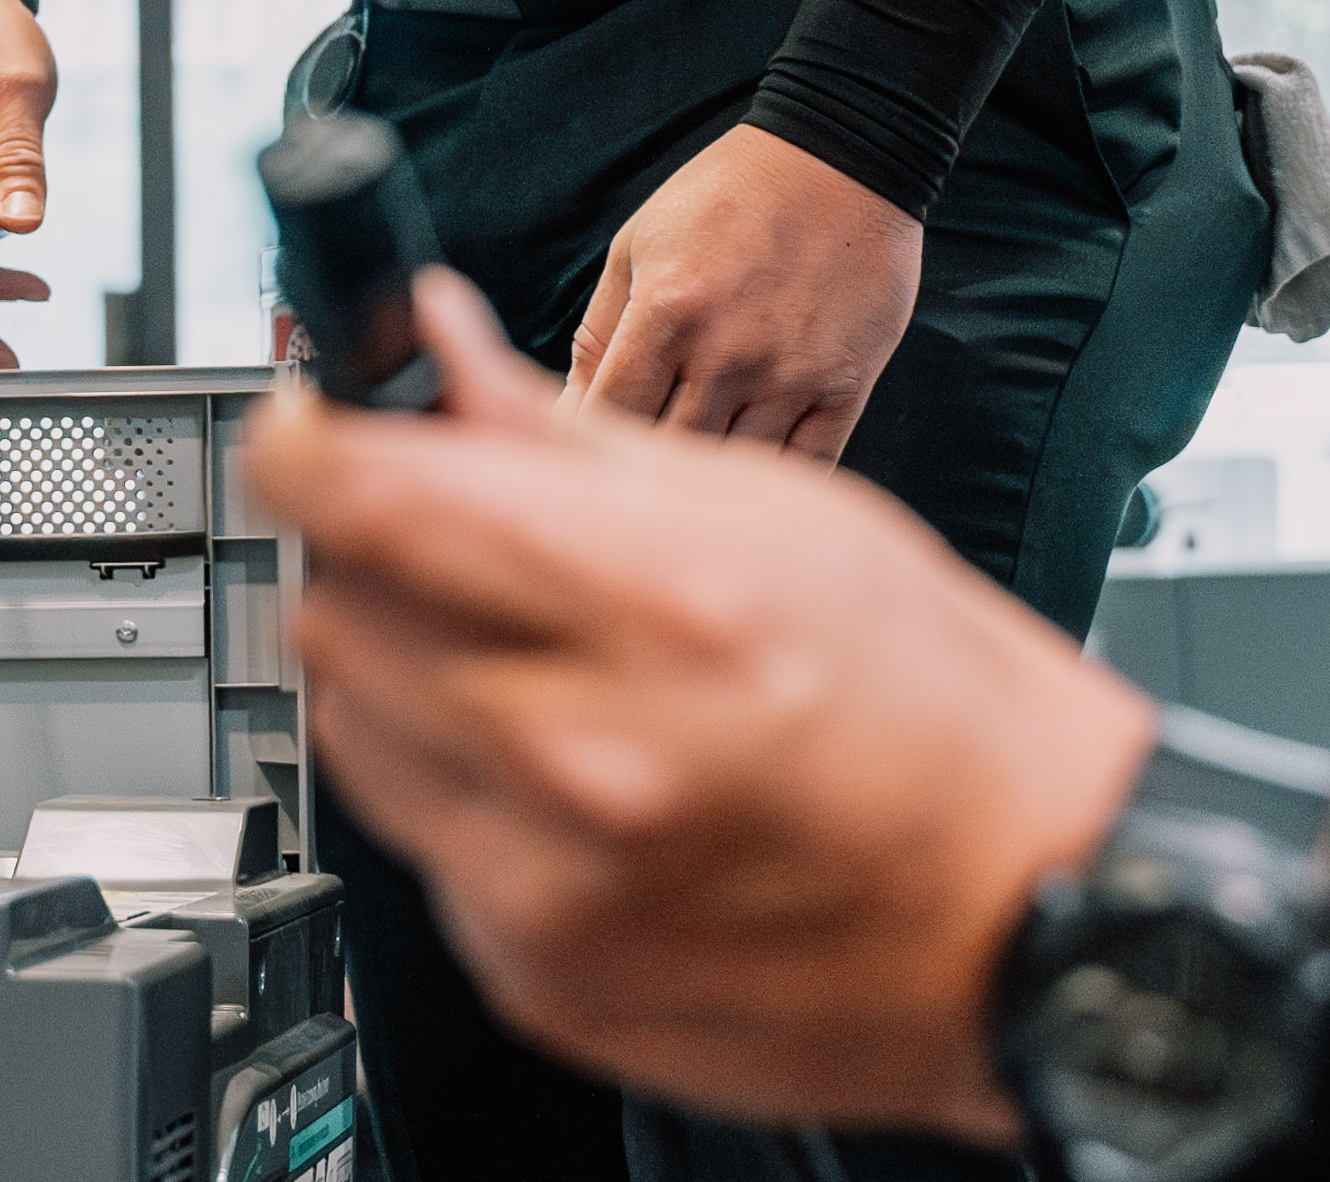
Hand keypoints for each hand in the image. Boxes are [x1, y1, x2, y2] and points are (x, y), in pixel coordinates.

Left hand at [251, 272, 1154, 1140]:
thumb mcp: (783, 513)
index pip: (379, 499)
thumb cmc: (943, 710)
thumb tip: (446, 353)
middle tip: (446, 534)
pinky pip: (417, 846)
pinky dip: (457, 790)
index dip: (304, 443)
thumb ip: (576, 438)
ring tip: (525, 658)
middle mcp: (589, 752)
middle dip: (368, 552)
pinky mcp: (538, 976)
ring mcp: (553, 883)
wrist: (1029, 909)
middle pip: (341, 609)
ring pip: (356, 727)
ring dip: (401, 668)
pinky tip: (564, 771)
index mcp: (660, 603)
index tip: (300, 425)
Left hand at [567, 123, 923, 459]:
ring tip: (679, 488)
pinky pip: (802, 467)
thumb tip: (567, 412)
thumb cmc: (728, 194)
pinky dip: (769, 484)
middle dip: (636, 472)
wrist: (845, 154)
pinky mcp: (847, 386)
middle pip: (666, 454)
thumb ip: (600, 332)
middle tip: (621, 479)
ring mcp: (793, 374)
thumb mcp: (642, 243)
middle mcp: (730, 352)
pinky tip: (746, 486)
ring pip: (731, 470)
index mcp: (669, 311)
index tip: (574, 456)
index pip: (606, 416)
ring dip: (701, 483)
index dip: (581, 445)